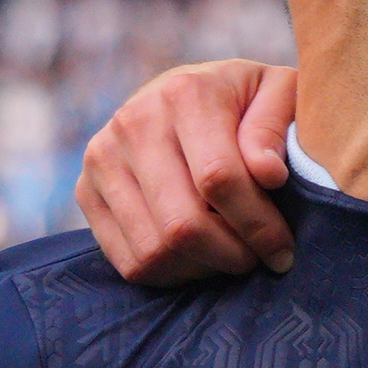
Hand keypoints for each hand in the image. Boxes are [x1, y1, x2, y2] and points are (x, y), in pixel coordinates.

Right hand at [77, 60, 303, 284]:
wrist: (186, 94)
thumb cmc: (245, 102)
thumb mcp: (279, 93)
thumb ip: (275, 127)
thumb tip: (267, 174)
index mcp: (185, 93)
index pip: (220, 179)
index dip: (258, 226)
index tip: (282, 249)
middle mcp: (134, 122)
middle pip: (182, 224)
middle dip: (231, 255)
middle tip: (257, 259)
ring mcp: (102, 158)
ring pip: (154, 250)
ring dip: (202, 268)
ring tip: (230, 255)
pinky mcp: (85, 190)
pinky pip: (128, 261)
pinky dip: (170, 274)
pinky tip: (197, 258)